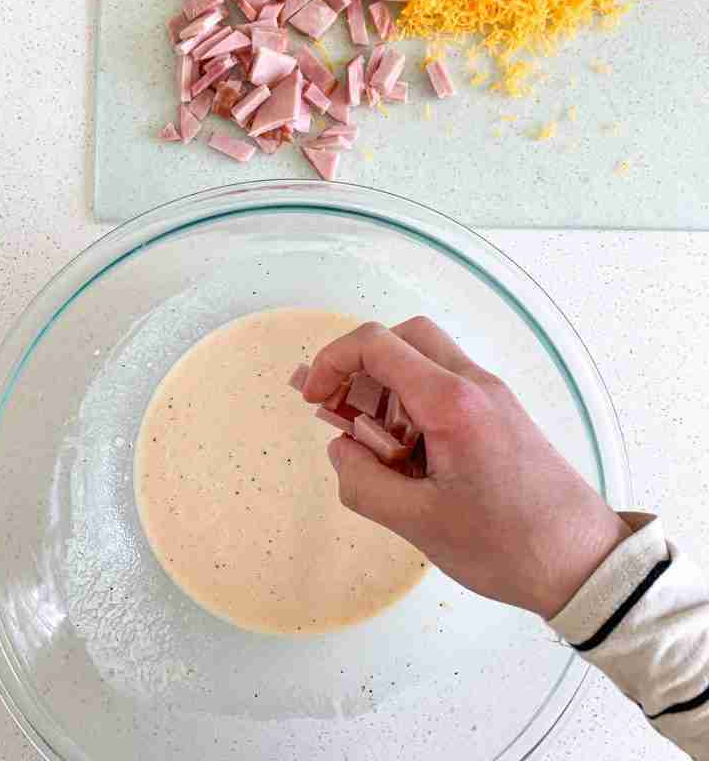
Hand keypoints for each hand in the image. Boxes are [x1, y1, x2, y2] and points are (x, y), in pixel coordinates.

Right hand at [303, 318, 630, 618]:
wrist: (584, 562)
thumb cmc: (506, 545)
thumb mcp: (418, 524)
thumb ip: (364, 482)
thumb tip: (341, 449)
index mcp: (452, 402)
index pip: (377, 344)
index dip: (332, 361)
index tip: (314, 400)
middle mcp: (475, 385)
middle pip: (405, 336)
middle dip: (362, 365)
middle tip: (342, 412)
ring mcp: (493, 397)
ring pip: (428, 359)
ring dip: (390, 388)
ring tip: (376, 447)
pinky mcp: (502, 415)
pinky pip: (448, 387)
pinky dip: (416, 405)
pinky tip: (410, 456)